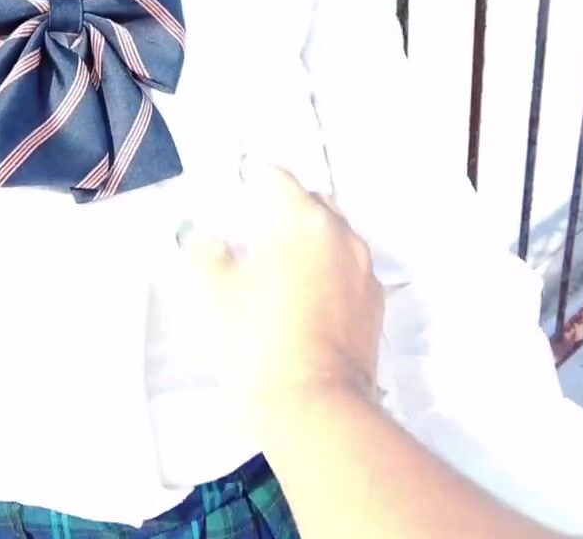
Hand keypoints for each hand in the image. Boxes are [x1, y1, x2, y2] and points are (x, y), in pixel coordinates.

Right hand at [184, 162, 385, 435]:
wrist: (313, 404)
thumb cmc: (257, 343)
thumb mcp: (214, 293)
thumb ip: (207, 254)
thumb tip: (207, 241)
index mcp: (301, 220)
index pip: (277, 179)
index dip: (255, 177)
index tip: (243, 181)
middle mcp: (341, 236)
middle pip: (314, 203)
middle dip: (288, 207)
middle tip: (259, 227)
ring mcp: (364, 271)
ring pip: (337, 238)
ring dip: (312, 241)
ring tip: (284, 265)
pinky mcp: (375, 305)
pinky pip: (351, 273)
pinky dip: (331, 273)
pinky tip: (309, 297)